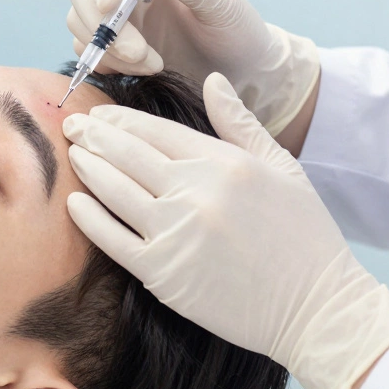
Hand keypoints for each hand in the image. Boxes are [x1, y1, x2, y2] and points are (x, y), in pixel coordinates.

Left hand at [62, 73, 388, 388]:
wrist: (318, 308)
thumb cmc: (305, 236)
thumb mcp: (282, 167)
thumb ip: (239, 123)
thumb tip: (213, 80)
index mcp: (224, 162)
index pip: (156, 130)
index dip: (122, 119)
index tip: (100, 113)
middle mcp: (195, 191)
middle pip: (129, 154)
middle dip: (95, 136)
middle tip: (70, 124)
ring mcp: (176, 232)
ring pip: (116, 190)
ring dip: (89, 168)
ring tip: (72, 154)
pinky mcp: (164, 273)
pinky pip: (113, 239)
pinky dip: (90, 218)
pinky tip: (75, 202)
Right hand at [66, 0, 318, 134]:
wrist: (239, 72)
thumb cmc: (236, 29)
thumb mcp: (222, 5)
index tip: (111, 5)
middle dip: (101, 22)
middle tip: (137, 52)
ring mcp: (115, 14)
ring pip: (79, 21)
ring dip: (109, 48)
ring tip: (153, 64)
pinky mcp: (112, 46)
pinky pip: (89, 51)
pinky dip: (109, 63)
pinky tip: (144, 71)